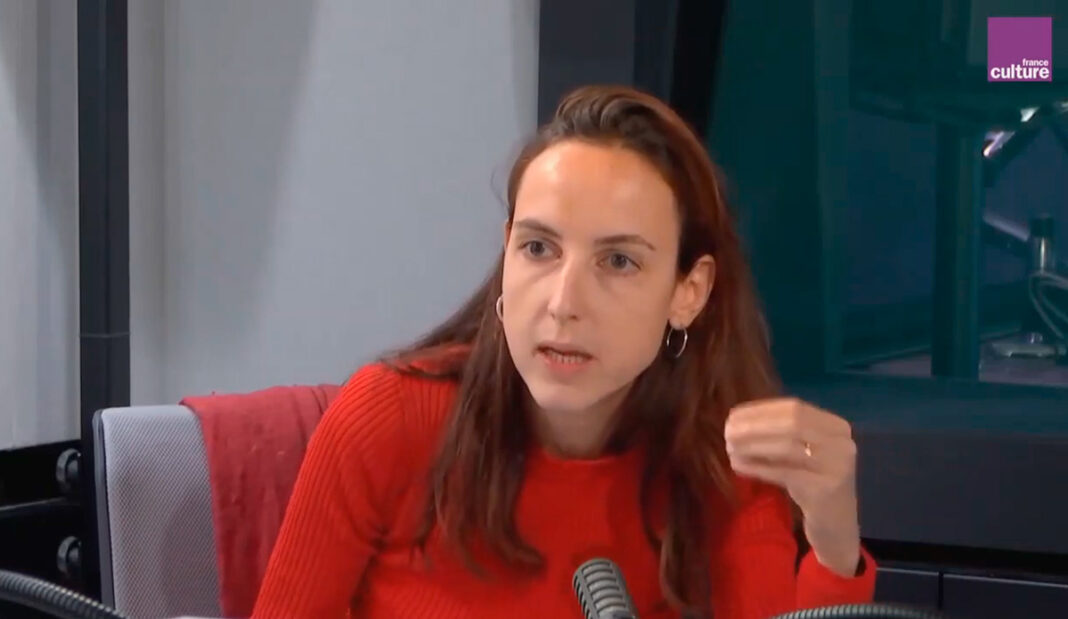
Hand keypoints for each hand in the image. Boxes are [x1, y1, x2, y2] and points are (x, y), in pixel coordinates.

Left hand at [724, 397, 860, 576]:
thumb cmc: (812, 484)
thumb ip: (779, 434)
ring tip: (730, 448)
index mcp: (837, 427)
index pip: (794, 407)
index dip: (760, 410)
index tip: (733, 415)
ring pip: (788, 447)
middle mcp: (842, 443)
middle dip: (755, 426)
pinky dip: (758, 467)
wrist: (837, 528)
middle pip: (792, 423)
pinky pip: (784, 473)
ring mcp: (837, 466)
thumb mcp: (801, 454)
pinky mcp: (825, 490)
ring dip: (753, 445)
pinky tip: (738, 466)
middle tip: (727, 432)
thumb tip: (738, 419)